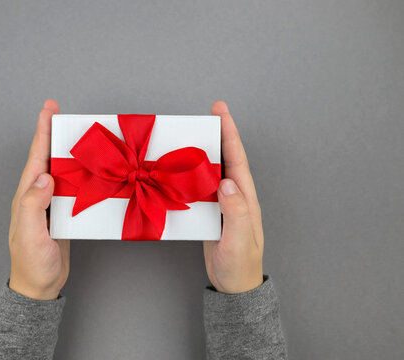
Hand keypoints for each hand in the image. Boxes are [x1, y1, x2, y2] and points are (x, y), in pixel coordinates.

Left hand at [8, 99, 69, 299]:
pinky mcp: (63, 213)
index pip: (36, 156)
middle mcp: (38, 194)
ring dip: (71, 152)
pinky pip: (73, 188)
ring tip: (83, 136)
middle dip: (55, 133)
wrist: (40, 286)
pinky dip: (82, 175)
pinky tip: (93, 170)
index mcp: (27, 195)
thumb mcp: (30, 234)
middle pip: (48, 157)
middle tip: (65, 113)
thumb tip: (46, 176)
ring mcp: (51, 203)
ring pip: (63, 170)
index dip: (42, 131)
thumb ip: (34, 205)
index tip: (49, 108)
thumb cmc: (31, 263)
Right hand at [203, 101, 263, 293]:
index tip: (221, 111)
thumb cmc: (240, 265)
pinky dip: (190, 174)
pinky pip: (199, 187)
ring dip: (201, 151)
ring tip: (188, 135)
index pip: (237, 159)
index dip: (229, 133)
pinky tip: (179, 170)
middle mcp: (234, 195)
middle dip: (217, 134)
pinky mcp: (209, 213)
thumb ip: (235, 211)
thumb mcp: (239, 240)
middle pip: (225, 158)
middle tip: (205, 114)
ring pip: (210, 170)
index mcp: (245, 198)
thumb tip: (225, 182)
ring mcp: (221, 203)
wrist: (233, 285)